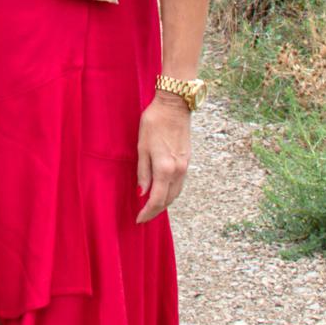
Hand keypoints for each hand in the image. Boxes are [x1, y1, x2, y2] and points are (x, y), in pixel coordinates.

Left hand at [135, 91, 191, 222]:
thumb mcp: (142, 147)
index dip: (147, 212)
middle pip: (168, 200)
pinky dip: (170, 193)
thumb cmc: (154, 122)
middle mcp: (178, 171)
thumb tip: (141, 193)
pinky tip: (162, 192)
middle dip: (155, 211)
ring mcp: (185, 166)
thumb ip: (143, 172)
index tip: (138, 219)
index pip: (157, 200)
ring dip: (164, 203)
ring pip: (175, 193)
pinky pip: (179, 184)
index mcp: (165, 168)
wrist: (174, 105)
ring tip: (151, 207)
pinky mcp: (187, 161)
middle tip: (143, 217)